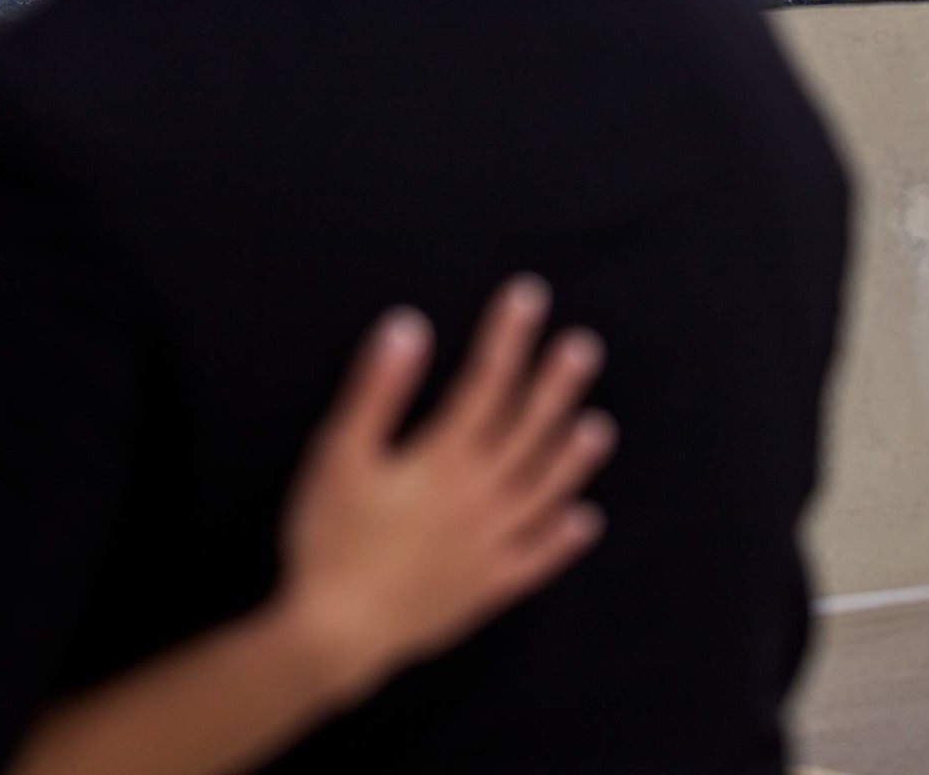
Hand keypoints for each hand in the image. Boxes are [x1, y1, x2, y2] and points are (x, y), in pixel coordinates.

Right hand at [270, 276, 613, 701]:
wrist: (338, 630)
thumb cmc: (330, 537)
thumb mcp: (340, 454)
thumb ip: (377, 390)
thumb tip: (408, 327)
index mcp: (444, 460)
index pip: (486, 384)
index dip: (508, 337)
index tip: (527, 297)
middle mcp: (481, 498)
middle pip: (528, 432)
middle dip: (555, 385)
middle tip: (583, 347)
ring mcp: (491, 546)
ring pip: (544, 490)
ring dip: (573, 456)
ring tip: (598, 425)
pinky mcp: (488, 586)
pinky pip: (537, 558)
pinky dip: (563, 538)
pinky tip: (584, 520)